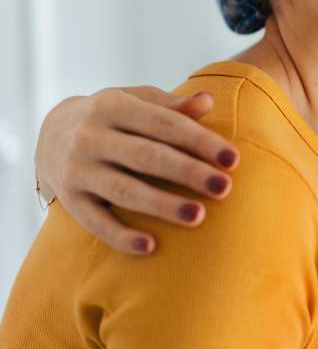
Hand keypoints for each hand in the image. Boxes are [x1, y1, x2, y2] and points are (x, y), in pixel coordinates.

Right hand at [35, 87, 239, 254]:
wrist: (52, 133)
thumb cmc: (115, 117)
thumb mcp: (137, 101)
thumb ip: (173, 105)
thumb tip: (208, 101)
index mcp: (112, 105)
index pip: (164, 124)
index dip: (200, 141)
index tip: (234, 159)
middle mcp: (90, 137)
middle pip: (147, 157)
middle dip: (188, 172)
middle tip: (224, 188)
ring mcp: (77, 170)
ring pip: (124, 191)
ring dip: (162, 205)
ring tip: (199, 216)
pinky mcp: (70, 199)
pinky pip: (96, 222)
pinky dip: (121, 237)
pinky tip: (151, 247)